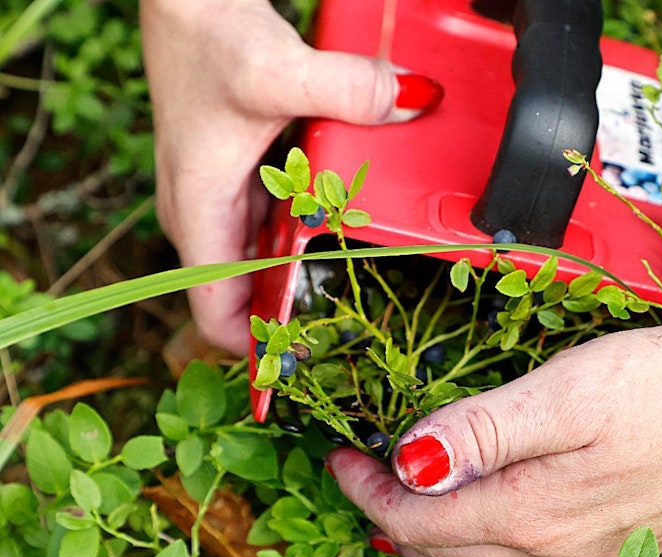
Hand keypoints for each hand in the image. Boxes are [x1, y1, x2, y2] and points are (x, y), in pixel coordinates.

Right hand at [141, 0, 441, 352]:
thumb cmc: (208, 36)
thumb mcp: (278, 70)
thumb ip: (349, 91)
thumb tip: (412, 103)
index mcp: (201, 212)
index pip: (217, 313)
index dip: (258, 351)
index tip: (307, 366)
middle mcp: (208, 216)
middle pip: (249, 297)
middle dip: (295, 320)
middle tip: (354, 336)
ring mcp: (226, 200)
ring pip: (266, 264)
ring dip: (306, 281)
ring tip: (359, 295)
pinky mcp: (245, 179)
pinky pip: (277, 229)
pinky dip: (308, 239)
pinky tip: (347, 233)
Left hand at [327, 321, 661, 556]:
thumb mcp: (564, 393)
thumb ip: (479, 432)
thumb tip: (406, 464)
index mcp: (528, 511)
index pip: (416, 518)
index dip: (368, 489)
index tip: (342, 455)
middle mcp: (552, 551)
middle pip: (442, 548)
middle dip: (391, 513)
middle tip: (363, 471)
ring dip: (434, 545)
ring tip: (404, 518)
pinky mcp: (621, 550)